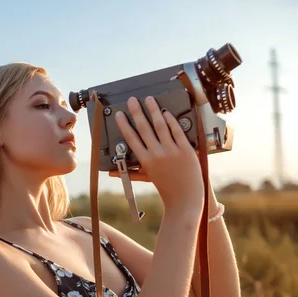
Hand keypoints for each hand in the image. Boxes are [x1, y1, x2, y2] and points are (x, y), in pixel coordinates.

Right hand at [113, 96, 204, 211]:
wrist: (186, 196)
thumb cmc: (166, 187)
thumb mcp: (146, 178)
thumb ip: (129, 173)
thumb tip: (111, 173)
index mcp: (146, 161)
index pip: (131, 138)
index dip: (124, 125)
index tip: (119, 115)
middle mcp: (157, 154)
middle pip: (144, 128)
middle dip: (136, 112)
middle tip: (132, 100)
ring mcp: (172, 151)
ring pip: (160, 125)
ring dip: (153, 110)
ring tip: (149, 100)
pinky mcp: (185, 149)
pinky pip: (177, 131)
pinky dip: (171, 120)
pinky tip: (166, 112)